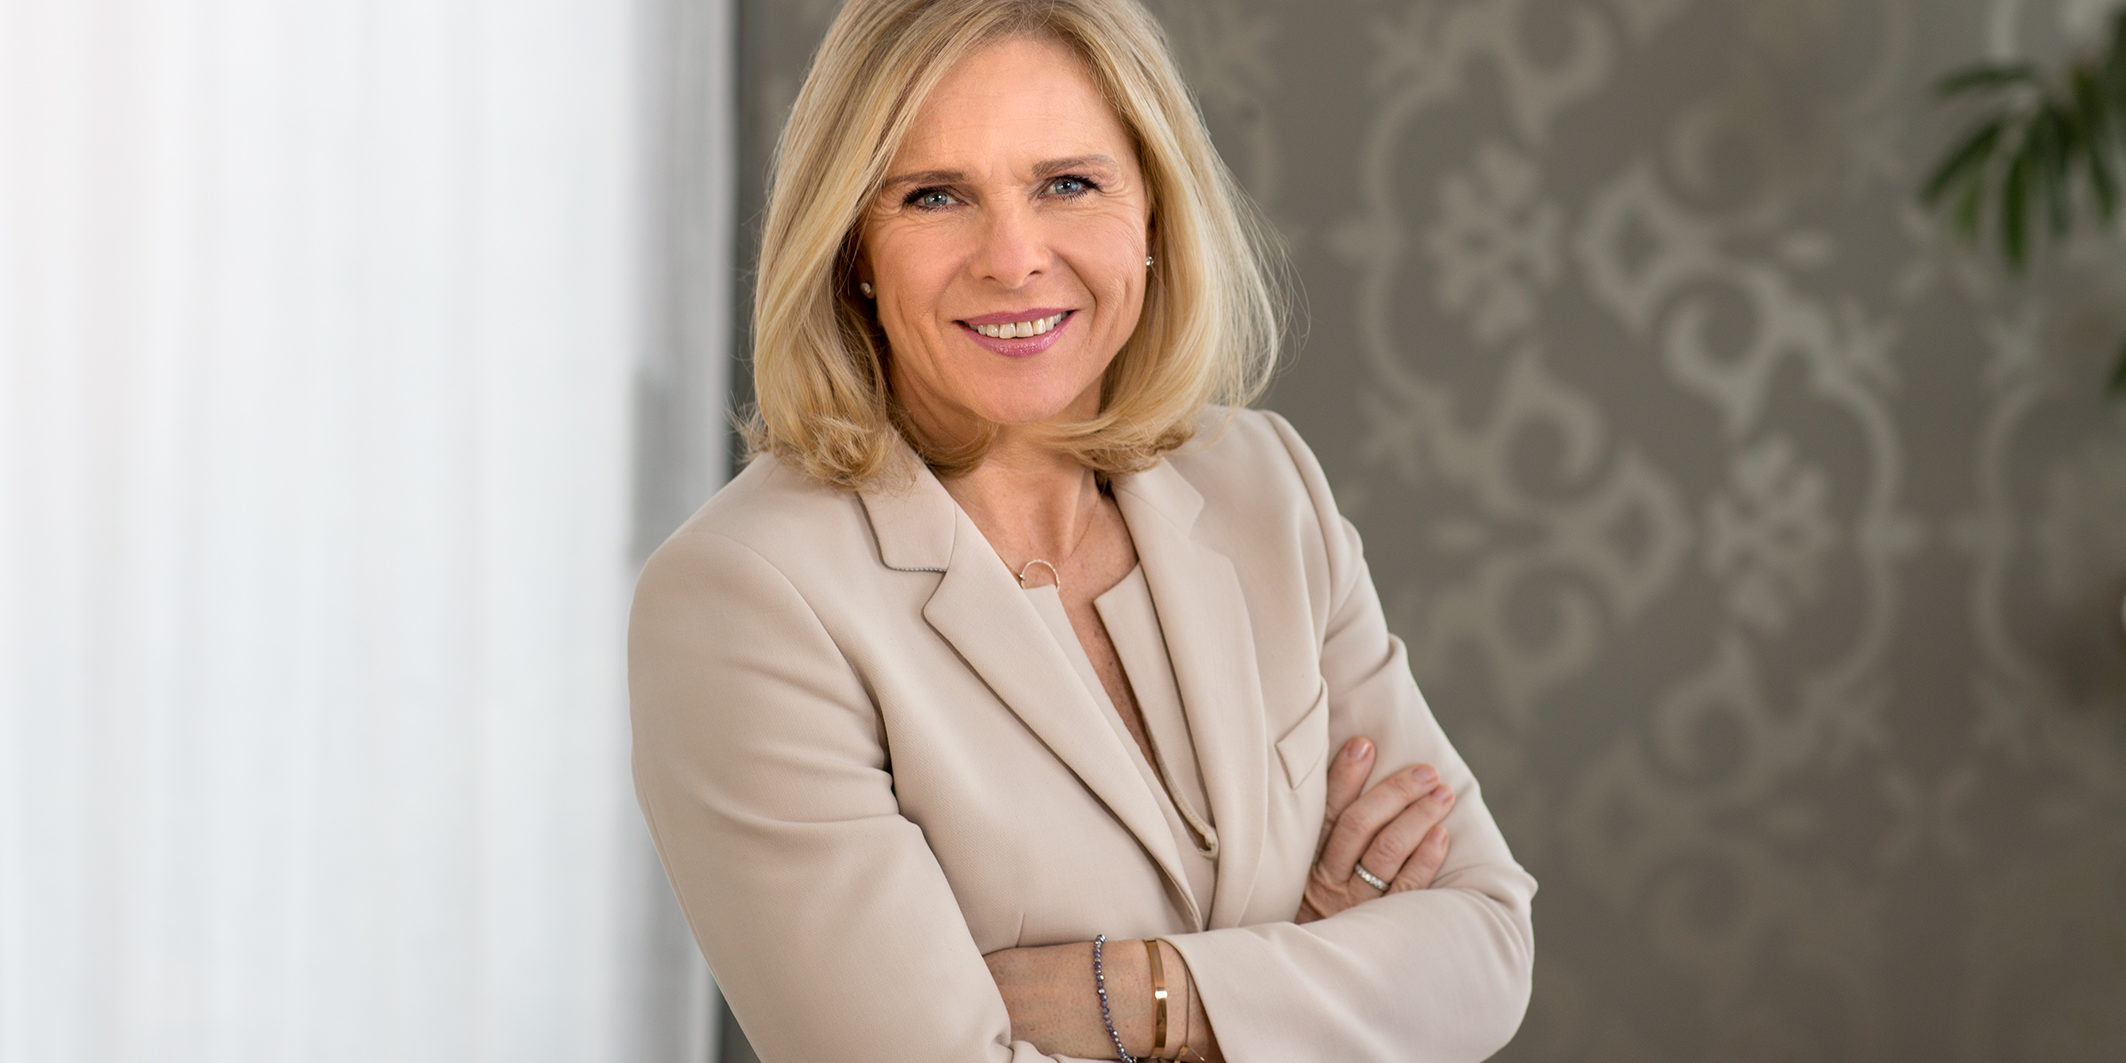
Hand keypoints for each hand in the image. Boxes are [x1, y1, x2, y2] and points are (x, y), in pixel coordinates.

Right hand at [1296, 738, 1453, 921]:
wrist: (1318, 972)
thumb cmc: (1320, 911)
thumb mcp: (1305, 875)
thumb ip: (1323, 835)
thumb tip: (1354, 769)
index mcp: (1307, 861)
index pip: (1327, 810)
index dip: (1345, 776)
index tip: (1365, 744)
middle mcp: (1329, 881)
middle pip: (1360, 826)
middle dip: (1394, 792)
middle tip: (1425, 771)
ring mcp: (1357, 904)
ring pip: (1386, 852)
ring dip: (1416, 817)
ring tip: (1442, 794)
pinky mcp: (1384, 925)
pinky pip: (1407, 887)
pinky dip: (1425, 859)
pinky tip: (1440, 836)